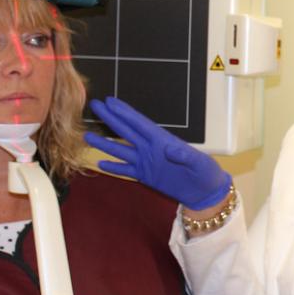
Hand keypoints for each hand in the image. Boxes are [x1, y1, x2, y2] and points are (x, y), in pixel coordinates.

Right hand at [84, 96, 230, 209]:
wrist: (205, 193)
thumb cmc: (206, 173)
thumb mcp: (199, 162)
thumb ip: (184, 155)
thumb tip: (170, 148)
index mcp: (162, 140)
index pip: (140, 123)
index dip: (125, 112)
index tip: (110, 101)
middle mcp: (151, 148)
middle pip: (126, 131)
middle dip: (110, 119)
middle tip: (94, 106)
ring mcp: (146, 162)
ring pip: (121, 150)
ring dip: (105, 143)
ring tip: (87, 135)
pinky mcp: (145, 176)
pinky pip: (126, 170)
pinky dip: (113, 167)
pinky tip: (100, 162)